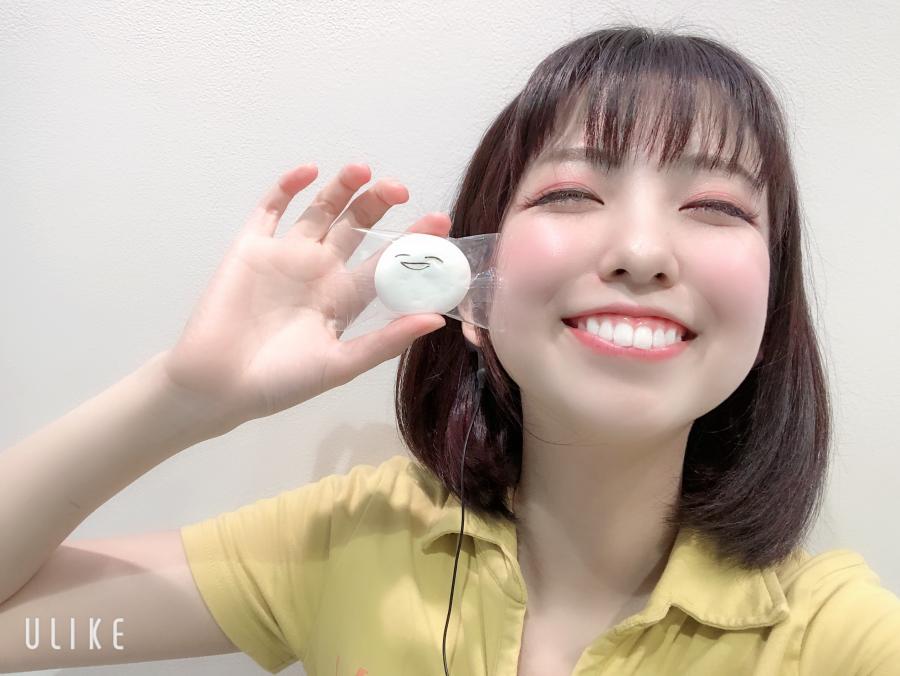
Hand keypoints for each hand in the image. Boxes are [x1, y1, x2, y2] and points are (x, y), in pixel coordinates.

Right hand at [161, 162, 450, 427]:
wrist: (217, 385)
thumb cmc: (281, 382)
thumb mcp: (341, 365)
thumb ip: (386, 341)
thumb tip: (437, 320)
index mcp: (342, 299)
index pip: (384, 263)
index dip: (411, 242)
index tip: (440, 223)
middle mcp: (319, 272)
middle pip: (355, 227)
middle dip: (378, 205)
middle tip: (398, 189)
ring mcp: (284, 256)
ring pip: (319, 210)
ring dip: (341, 188)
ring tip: (364, 170)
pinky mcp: (251, 247)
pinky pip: (271, 208)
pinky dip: (288, 187)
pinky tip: (309, 171)